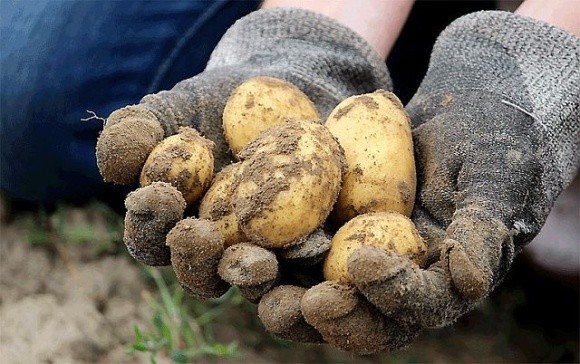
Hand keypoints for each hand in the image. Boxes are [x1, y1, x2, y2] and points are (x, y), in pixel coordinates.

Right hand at [95, 7, 389, 332]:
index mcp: (176, 226)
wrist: (292, 94)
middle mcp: (219, 251)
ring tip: (258, 264)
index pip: (151, 237)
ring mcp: (267, 256)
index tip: (162, 194)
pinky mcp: (312, 250)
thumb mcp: (174, 109)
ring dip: (252, 278)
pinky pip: (310, 268)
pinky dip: (310, 266)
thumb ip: (136, 134)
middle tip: (201, 236)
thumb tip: (114, 168)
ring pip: (255, 284)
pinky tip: (318, 249)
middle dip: (197, 260)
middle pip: (201, 274)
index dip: (150, 222)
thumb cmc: (222, 103)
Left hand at [260, 11, 579, 353]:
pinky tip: (228, 228)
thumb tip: (472, 281)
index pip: (413, 306)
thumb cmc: (488, 148)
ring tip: (246, 269)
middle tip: (294, 302)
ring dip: (274, 289)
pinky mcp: (316, 228)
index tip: (361, 264)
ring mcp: (347, 256)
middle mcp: (386, 282)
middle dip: (321, 314)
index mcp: (434, 284)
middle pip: (352, 316)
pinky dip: (257, 241)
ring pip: (307, 288)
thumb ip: (483, 232)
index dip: (389, 296)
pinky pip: (284, 243)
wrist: (459, 115)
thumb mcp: (493, 184)